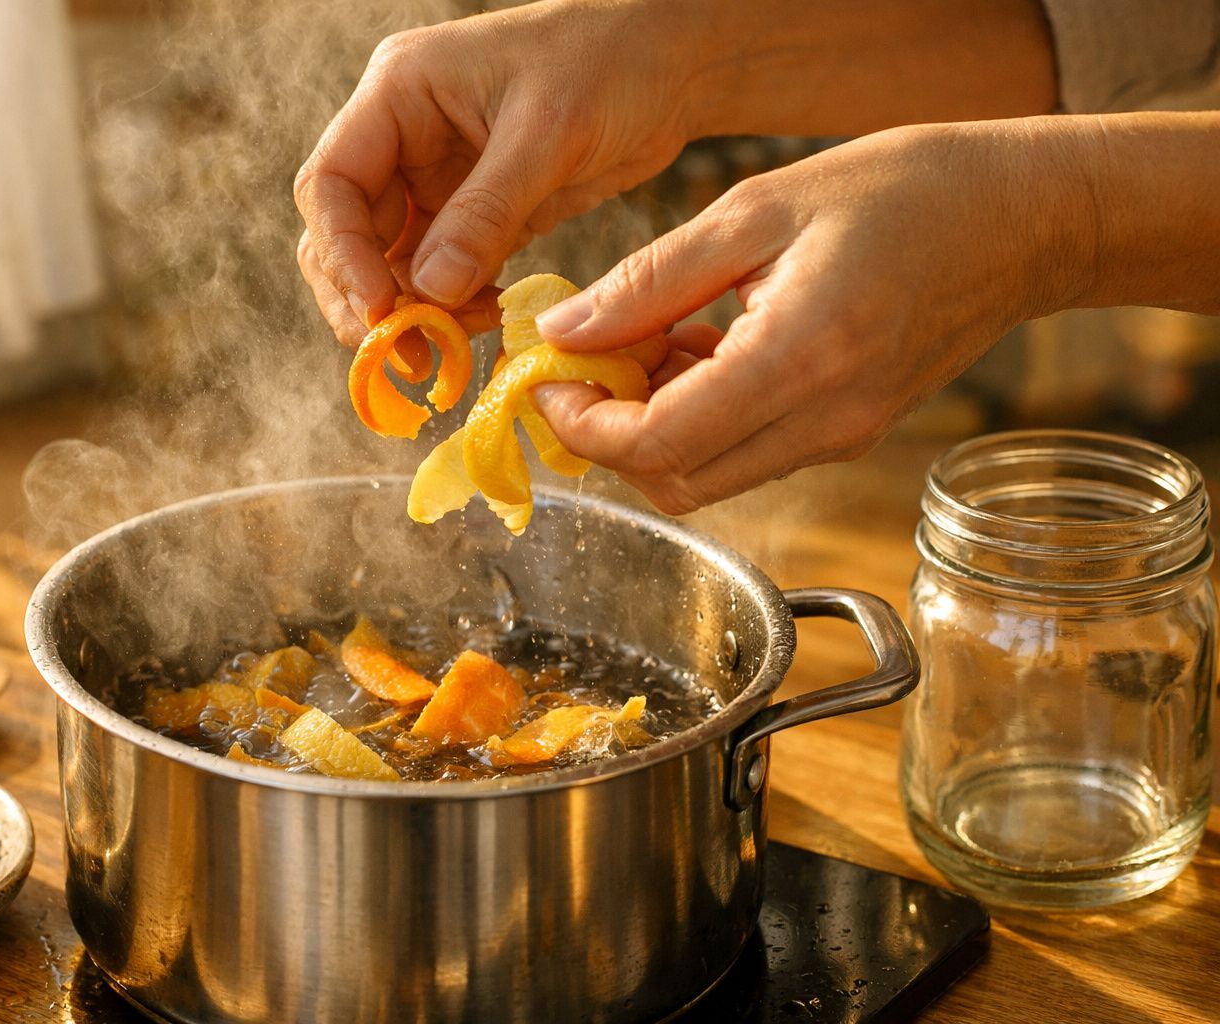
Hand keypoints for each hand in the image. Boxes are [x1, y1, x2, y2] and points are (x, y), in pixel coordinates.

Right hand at [295, 0, 711, 347]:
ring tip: (449, 345)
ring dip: (411, 309)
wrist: (675, 61)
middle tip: (406, 353)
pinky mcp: (477, 213)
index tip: (380, 311)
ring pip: (390, 260)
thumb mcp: (548, 133)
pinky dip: (451, 304)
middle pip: (347, 231)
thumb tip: (430, 291)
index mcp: (399, 93)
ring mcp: (437, 178)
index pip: (331, 183)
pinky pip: (441, 270)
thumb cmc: (611, 62)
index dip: (343, 253)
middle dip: (367, 296)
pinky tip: (484, 318)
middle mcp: (404, 136)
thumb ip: (486, 212)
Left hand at [531, 119, 1087, 514]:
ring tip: (653, 338)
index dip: (585, 427)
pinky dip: (700, 418)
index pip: (659, 444)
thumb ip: (650, 281)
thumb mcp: (754, 212)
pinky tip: (701, 347)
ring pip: (708, 475)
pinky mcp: (848, 434)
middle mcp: (825, 420)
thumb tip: (566, 332)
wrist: (1015, 219)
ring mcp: (841, 436)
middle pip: (676, 481)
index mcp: (798, 358)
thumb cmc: (897, 193)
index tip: (552, 382)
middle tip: (589, 364)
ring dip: (654, 426)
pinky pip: (747, 453)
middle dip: (610, 436)